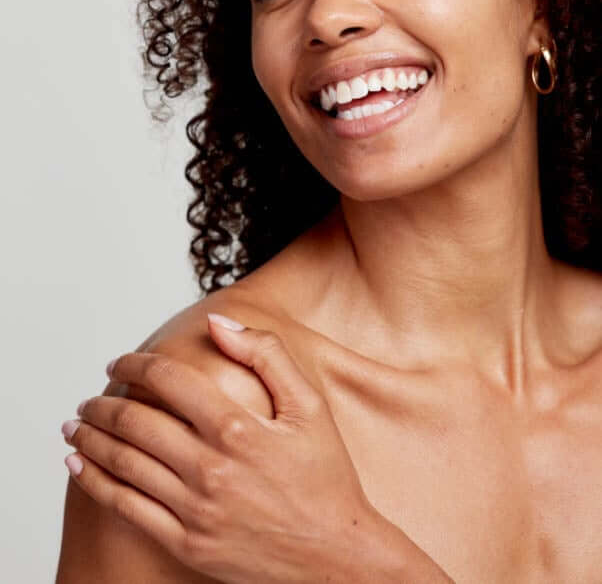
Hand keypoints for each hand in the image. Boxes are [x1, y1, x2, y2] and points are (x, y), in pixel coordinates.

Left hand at [61, 316, 380, 583]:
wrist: (336, 557)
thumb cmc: (325, 476)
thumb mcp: (310, 406)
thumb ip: (266, 355)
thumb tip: (217, 325)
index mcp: (237, 427)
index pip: (167, 380)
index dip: (135, 365)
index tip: (120, 363)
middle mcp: (210, 468)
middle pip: (135, 421)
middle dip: (103, 403)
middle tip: (89, 398)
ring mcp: (195, 509)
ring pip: (122, 463)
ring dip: (90, 438)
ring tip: (75, 425)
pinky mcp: (187, 543)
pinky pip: (126, 508)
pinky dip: (95, 483)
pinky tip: (79, 467)